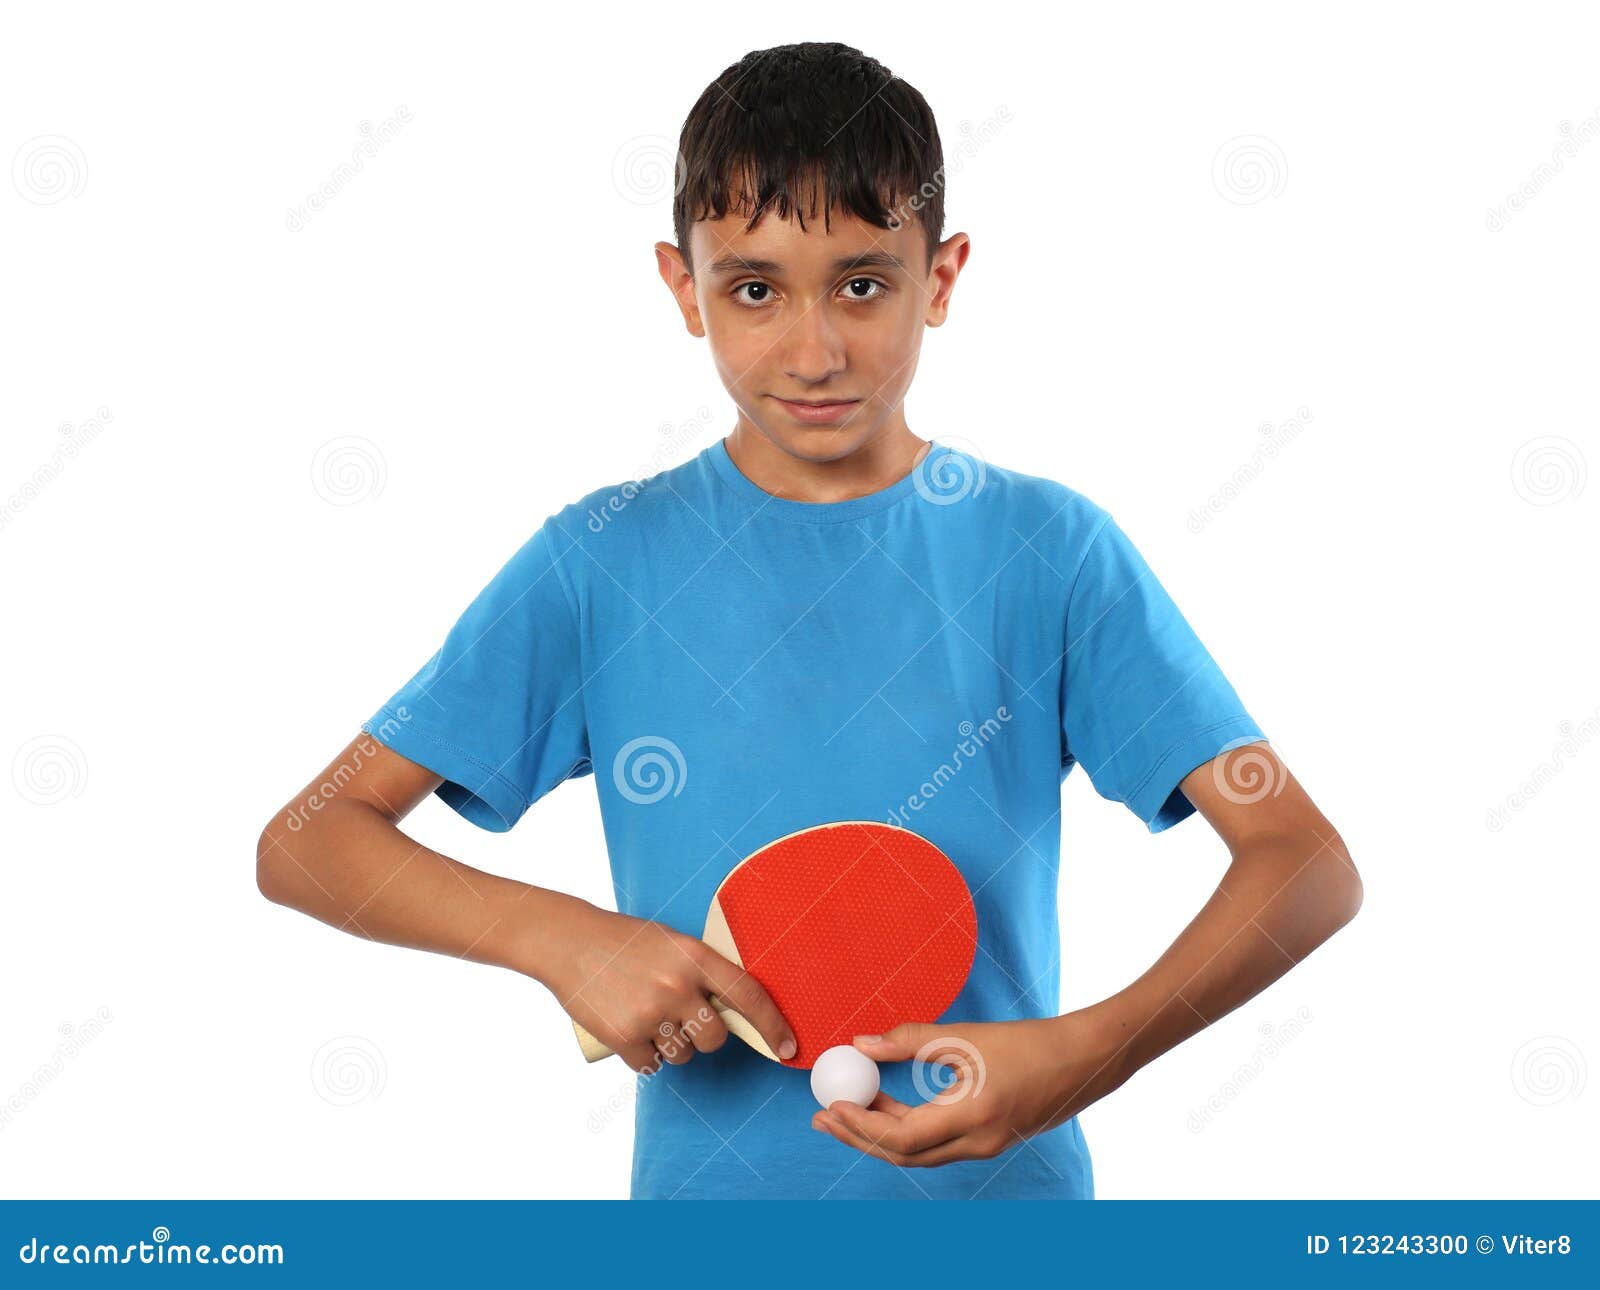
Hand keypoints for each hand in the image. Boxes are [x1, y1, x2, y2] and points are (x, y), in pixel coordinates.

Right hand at [539, 898, 796, 1073]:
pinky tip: (631, 1033)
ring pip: (683, 1055)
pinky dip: (644, 1057)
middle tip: (681, 1017)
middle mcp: (676, 986)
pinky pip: (651, 1066)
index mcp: (694, 956)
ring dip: (672, 1047)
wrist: (569, 942)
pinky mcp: (624, 1037)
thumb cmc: (625, 942)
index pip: (748, 996)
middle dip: (705, 1036)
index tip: (788, 1048)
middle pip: (716, 1038)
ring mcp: (649, 1013)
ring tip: (648, 1016)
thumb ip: (702, 972)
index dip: (772, 1025)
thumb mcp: (673, 943)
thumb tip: (736, 1010)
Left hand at [810, 1013, 1129, 1166]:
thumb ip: (910, 1041)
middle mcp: (979, 1142)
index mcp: (974, 1117)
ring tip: (844, 1108)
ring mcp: (986, 1146)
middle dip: (859, 1136)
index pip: (903, 1136)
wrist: (1085, 1059)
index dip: (862, 1125)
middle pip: (905, 1154)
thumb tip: (859, 1044)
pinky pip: (937, 1142)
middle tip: (822, 1117)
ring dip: (880, 1132)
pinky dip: (906, 1127)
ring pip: (920, 1151)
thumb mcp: (966, 1036)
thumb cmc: (1029, 1043)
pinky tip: (885, 1104)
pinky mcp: (990, 1138)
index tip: (830, 1105)